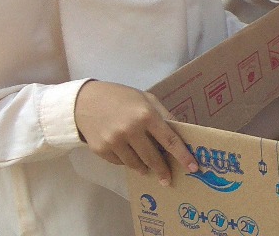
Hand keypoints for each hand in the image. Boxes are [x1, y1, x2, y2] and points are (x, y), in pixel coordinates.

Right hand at [73, 81, 196, 186]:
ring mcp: (114, 141)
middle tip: (168, 179)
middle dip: (163, 171)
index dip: (183, 156)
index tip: (193, 168)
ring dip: (144, 168)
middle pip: (153, 158)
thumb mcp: (147, 99)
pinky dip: (127, 161)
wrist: (85, 101)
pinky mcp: (101, 150)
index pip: (170, 140)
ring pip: (136, 164)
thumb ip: (164, 116)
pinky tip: (127, 154)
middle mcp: (131, 130)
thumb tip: (182, 133)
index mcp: (146, 115)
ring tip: (148, 168)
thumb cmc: (122, 98)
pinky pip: (120, 163)